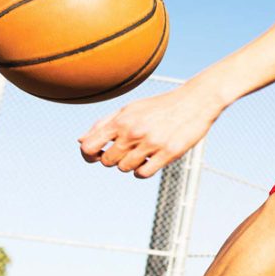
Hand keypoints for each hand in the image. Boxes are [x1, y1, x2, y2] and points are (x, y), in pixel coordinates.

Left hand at [77, 82, 225, 177]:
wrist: (194, 101)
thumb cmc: (158, 106)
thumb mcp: (129, 109)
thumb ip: (103, 124)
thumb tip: (80, 141)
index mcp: (122, 120)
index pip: (89, 146)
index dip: (88, 155)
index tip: (97, 154)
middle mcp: (134, 132)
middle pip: (107, 161)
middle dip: (113, 159)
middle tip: (127, 150)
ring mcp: (151, 143)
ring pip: (124, 168)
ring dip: (130, 164)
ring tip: (141, 153)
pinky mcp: (168, 153)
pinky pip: (142, 174)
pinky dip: (142, 171)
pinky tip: (149, 161)